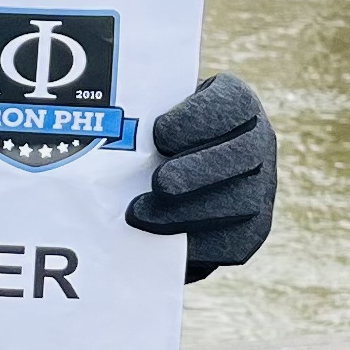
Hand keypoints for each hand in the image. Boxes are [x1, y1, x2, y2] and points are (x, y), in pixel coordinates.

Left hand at [125, 71, 276, 277]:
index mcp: (236, 103)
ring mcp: (261, 187)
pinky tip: (162, 242)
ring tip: (140, 216)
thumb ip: (130, 115)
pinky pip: (234, 243)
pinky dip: (198, 246)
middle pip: (242, 156)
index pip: (231, 103)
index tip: (159, 134)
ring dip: (189, 214)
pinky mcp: (252, 230)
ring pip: (241, 203)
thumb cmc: (145, 137)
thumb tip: (88, 122)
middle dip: (198, 172)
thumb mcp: (142, 114)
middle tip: (157, 184)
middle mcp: (258, 141)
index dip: (198, 120)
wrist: (165, 182)